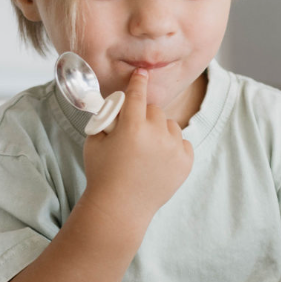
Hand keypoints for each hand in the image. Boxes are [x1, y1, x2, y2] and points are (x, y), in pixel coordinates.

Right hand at [82, 67, 193, 221]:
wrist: (120, 208)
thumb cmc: (102, 173)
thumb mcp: (95, 141)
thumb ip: (107, 118)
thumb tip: (118, 102)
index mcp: (132, 127)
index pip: (138, 94)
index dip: (139, 82)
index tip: (142, 73)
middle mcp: (156, 135)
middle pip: (154, 110)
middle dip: (144, 116)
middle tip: (134, 131)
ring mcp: (174, 150)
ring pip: (171, 125)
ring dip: (161, 131)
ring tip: (147, 149)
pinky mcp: (186, 163)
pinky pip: (182, 142)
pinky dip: (173, 147)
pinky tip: (159, 159)